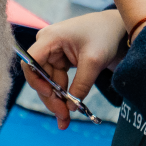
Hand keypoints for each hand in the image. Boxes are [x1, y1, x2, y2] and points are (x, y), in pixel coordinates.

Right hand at [23, 10, 126, 129]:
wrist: (114, 27)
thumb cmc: (103, 35)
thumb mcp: (94, 61)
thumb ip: (81, 84)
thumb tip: (71, 107)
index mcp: (50, 38)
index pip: (30, 63)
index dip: (36, 81)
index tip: (51, 95)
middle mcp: (47, 44)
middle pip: (39, 76)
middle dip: (50, 98)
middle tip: (62, 117)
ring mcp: (53, 53)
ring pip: (48, 82)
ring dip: (56, 100)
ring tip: (65, 118)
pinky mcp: (60, 60)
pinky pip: (56, 80)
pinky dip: (62, 94)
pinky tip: (67, 108)